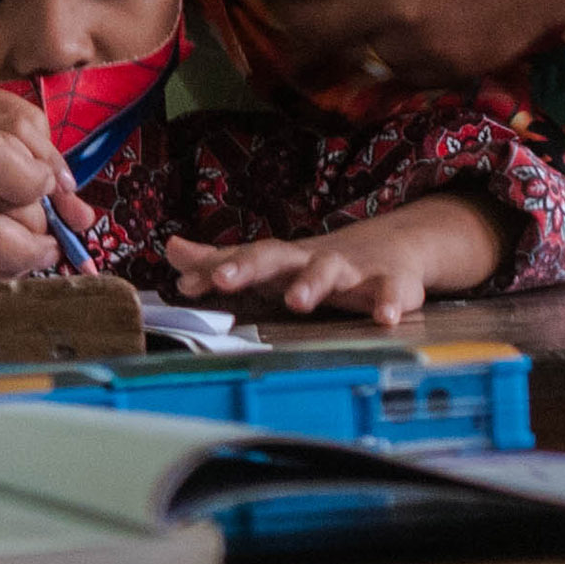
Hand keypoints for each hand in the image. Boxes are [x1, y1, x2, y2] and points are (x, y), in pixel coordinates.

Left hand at [163, 232, 433, 324]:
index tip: (185, 285)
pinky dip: (389, 302)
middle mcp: (310, 260)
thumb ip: (220, 261)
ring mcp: (351, 269)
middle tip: (223, 280)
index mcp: (280, 260)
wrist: (392, 246)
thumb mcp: (269, 263)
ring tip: (297, 302)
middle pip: (277, 257)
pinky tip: (386, 317)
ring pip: (330, 271)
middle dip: (248, 267)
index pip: (241, 259)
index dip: (213, 270)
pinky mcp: (390, 282)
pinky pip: (391, 291)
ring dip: (312, 283)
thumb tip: (171, 249)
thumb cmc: (314, 262)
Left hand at [265, 0, 564, 86]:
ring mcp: (422, 45)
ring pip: (353, 50)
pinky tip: (411, 22)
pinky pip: (401, 70)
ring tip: (370, 0)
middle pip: (306, 26)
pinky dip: (396, 50)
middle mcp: (391, 9)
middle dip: (298, 4)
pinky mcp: (452, 68)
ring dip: (352, 28)